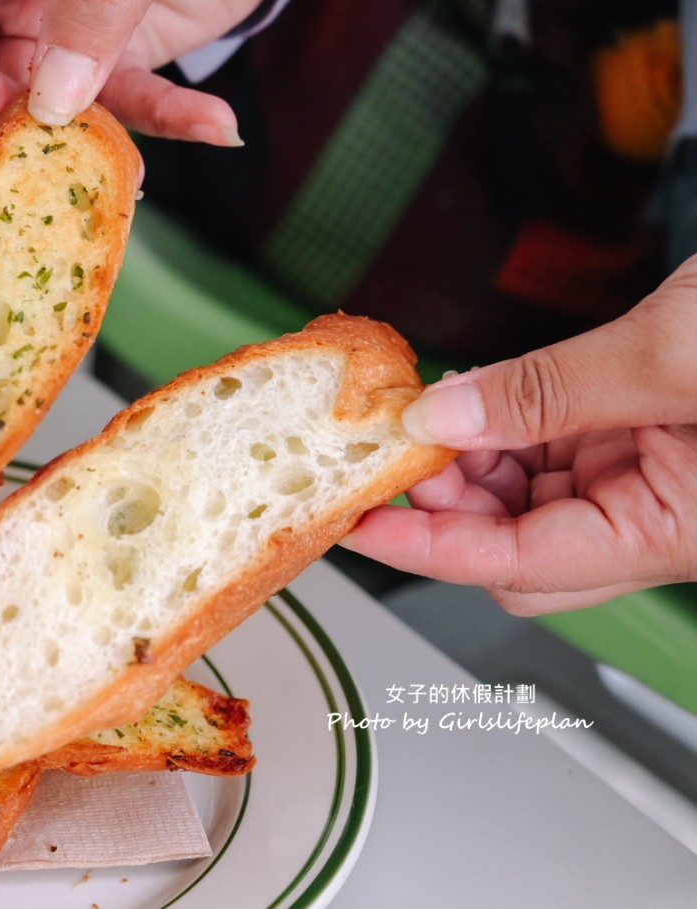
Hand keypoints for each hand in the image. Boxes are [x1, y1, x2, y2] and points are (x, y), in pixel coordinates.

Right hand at [0, 0, 259, 143]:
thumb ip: (88, 16)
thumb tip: (52, 101)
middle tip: (41, 151)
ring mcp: (53, 28)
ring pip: (36, 103)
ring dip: (88, 137)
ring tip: (129, 165)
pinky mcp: (109, 58)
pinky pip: (122, 101)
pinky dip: (165, 116)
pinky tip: (214, 122)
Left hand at [341, 258, 696, 614]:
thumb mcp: (671, 355)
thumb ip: (548, 392)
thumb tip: (441, 416)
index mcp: (678, 530)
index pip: (519, 564)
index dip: (426, 549)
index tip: (356, 523)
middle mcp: (663, 518)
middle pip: (516, 546)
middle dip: (447, 503)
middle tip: (396, 445)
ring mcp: (656, 479)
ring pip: (529, 499)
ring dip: (471, 461)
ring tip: (434, 410)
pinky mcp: (651, 435)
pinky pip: (557, 451)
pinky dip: (508, 428)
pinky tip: (479, 397)